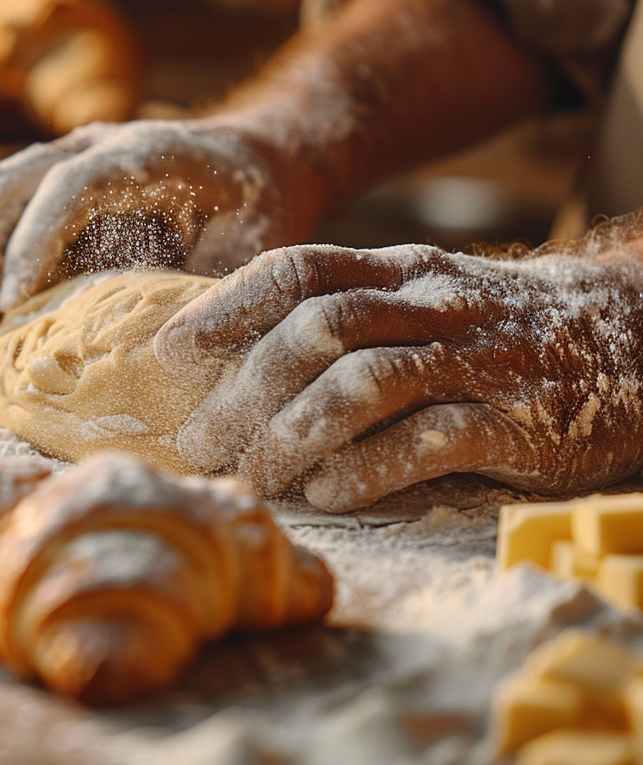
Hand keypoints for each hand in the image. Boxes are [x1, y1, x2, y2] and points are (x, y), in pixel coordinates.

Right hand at [0, 117, 319, 337]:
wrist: (264, 164)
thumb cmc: (260, 216)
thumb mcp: (251, 255)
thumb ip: (208, 292)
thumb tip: (161, 354)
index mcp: (150, 154)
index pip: (72, 185)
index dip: (35, 242)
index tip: (16, 305)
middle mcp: (101, 144)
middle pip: (11, 181)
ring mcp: (73, 155)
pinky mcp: (58, 178)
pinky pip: (3, 207)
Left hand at [154, 242, 642, 512]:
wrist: (629, 340)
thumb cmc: (492, 332)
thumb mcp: (420, 299)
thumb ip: (344, 315)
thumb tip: (235, 359)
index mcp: (399, 271)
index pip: (298, 273)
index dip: (226, 309)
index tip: (168, 352)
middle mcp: (432, 306)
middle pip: (318, 331)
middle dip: (244, 389)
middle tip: (197, 442)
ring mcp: (476, 360)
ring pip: (363, 384)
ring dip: (292, 433)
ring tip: (251, 476)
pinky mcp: (516, 421)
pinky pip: (428, 441)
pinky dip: (366, 468)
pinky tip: (325, 493)